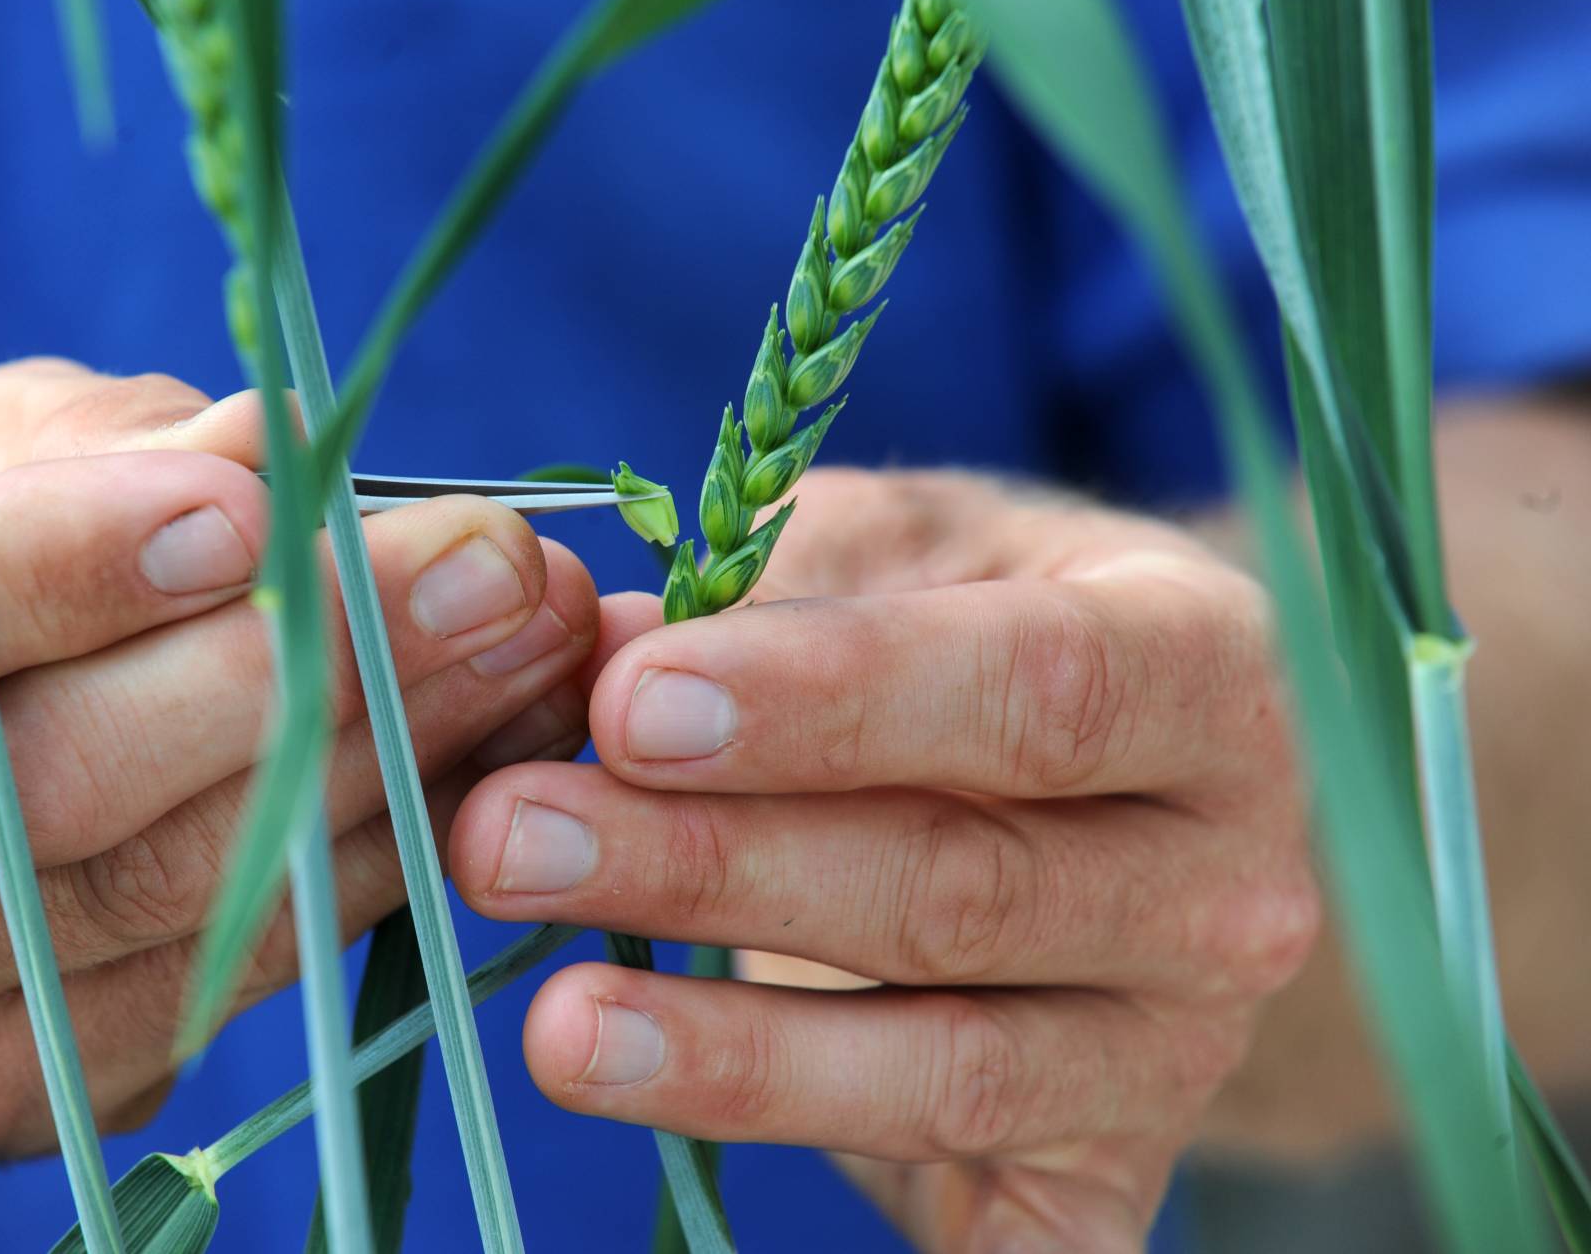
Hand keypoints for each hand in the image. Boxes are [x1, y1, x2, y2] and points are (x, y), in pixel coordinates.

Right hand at [0, 359, 597, 1236]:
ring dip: (388, 755)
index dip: (62, 569)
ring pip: (179, 889)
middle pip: (58, 784)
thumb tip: (283, 445)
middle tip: (492, 563)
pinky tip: (475, 758)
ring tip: (536, 639)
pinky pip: (233, 970)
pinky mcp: (10, 1089)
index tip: (253, 504)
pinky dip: (373, 856)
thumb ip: (90, 459)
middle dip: (310, 658)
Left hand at [449, 468, 1318, 1252]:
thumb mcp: (916, 550)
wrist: (1139, 798)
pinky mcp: (1110, 1172)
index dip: (828, 698)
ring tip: (557, 1023)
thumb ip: (775, 584)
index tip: (630, 701)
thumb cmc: (993, 630)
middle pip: (962, 890)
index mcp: (1205, 672)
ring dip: (735, 1054)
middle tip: (510, 836)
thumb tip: (597, 656)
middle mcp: (1225, 877)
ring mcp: (1176, 1047)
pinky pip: (1000, 1242)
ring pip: (948, 1068)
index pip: (1032, 688)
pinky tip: (701, 1160)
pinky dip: (858, 1204)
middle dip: (716, 870)